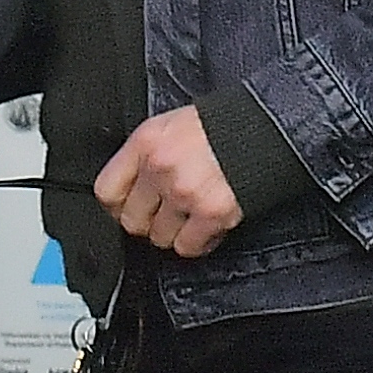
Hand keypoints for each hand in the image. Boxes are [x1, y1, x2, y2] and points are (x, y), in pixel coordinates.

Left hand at [94, 105, 242, 259]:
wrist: (266, 128)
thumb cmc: (221, 126)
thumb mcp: (170, 127)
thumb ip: (146, 155)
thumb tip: (130, 186)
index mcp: (146, 142)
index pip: (107, 190)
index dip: (117, 206)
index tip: (128, 208)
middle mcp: (161, 168)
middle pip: (132, 220)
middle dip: (148, 222)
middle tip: (165, 215)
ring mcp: (185, 192)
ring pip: (159, 237)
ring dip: (174, 233)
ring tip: (190, 217)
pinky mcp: (212, 213)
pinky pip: (188, 246)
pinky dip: (197, 242)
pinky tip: (206, 226)